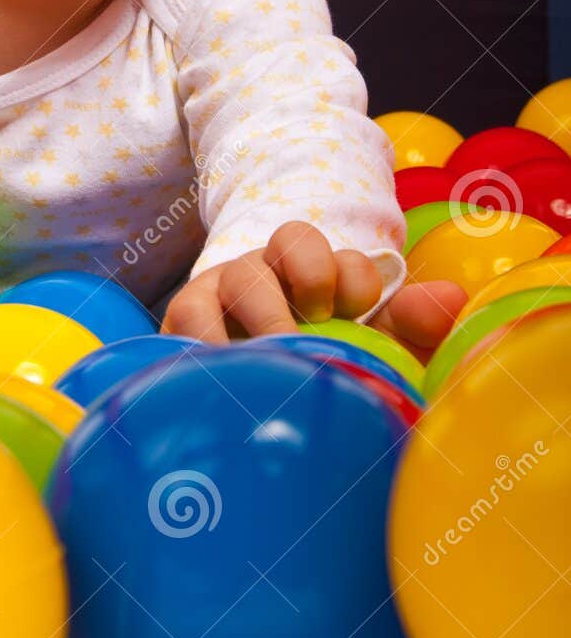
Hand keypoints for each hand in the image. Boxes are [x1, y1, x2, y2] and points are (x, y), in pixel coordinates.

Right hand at [161, 220, 466, 357]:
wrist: (240, 397)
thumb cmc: (312, 362)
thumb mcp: (364, 346)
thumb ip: (410, 326)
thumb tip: (454, 298)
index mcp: (316, 269)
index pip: (346, 248)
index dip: (352, 272)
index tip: (361, 308)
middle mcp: (271, 267)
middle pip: (292, 240)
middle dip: (312, 275)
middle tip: (320, 325)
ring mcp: (223, 289)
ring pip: (242, 277)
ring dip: (266, 315)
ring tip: (281, 358)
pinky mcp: (183, 320)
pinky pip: (188, 319)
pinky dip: (209, 344)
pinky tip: (234, 377)